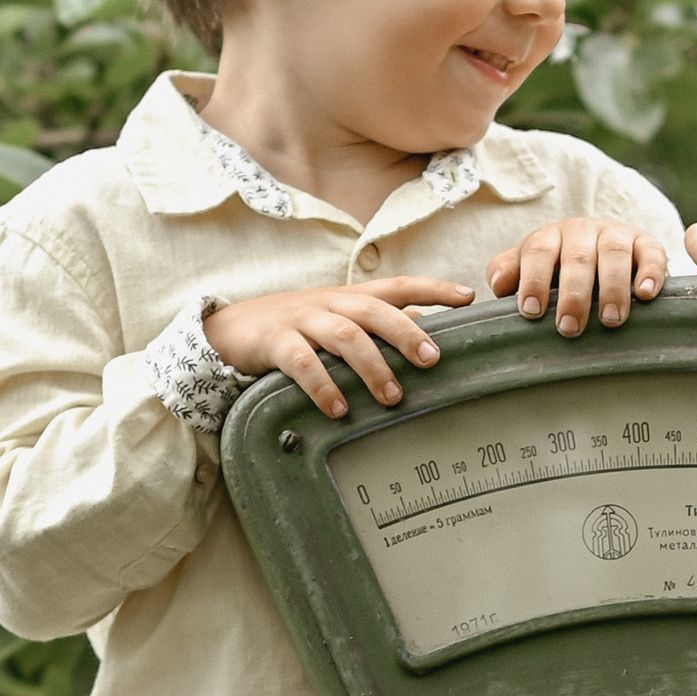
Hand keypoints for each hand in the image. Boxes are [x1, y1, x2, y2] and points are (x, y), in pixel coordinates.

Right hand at [203, 277, 470, 419]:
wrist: (229, 328)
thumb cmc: (294, 327)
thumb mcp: (338, 320)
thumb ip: (378, 325)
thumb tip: (428, 330)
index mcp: (349, 297)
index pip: (397, 285)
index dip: (432, 288)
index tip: (467, 296)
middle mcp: (330, 303)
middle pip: (374, 311)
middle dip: (406, 333)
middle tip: (432, 360)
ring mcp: (302, 320)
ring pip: (344, 335)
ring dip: (371, 366)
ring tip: (392, 395)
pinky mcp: (274, 342)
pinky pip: (302, 363)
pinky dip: (323, 386)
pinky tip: (339, 409)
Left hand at [485, 217, 669, 335]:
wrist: (605, 244)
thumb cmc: (560, 266)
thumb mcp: (530, 266)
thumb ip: (509, 272)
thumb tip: (498, 285)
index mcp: (550, 236)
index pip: (538, 252)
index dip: (534, 280)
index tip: (532, 311)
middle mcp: (583, 230)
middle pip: (577, 257)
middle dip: (573, 294)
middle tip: (569, 327)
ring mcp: (616, 234)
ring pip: (614, 253)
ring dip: (612, 287)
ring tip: (610, 319)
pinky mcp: (646, 243)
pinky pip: (651, 252)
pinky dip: (650, 272)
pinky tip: (645, 294)